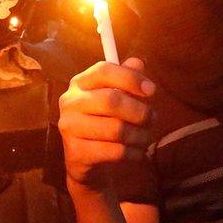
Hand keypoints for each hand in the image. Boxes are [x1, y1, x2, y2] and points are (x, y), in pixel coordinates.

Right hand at [58, 58, 155, 193]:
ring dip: (140, 135)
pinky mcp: (76, 152)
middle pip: (111, 100)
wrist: (84, 159)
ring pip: (116, 129)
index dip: (130, 78)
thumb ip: (126, 79)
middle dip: (139, 111)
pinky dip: (133, 153)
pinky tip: (137, 152)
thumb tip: (138, 63)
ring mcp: (70, 128)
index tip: (151, 90)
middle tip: (152, 119)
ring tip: (146, 137)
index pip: (103, 70)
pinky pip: (115, 151)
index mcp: (80, 83)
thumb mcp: (115, 96)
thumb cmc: (103, 121)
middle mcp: (70, 102)